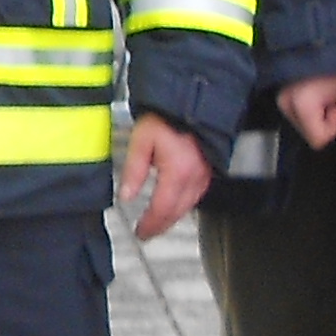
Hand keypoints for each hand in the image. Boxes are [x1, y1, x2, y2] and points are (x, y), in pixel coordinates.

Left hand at [118, 115, 212, 240]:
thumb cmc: (166, 117)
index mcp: (177, 171)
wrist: (190, 101)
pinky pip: (196, 197)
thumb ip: (133, 171)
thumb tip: (126, 196)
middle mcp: (194, 177)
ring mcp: (204, 176)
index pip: (162, 209)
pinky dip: (183, 207)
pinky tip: (174, 207)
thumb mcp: (141, 141)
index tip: (139, 232)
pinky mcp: (208, 172)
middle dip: (160, 226)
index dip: (150, 225)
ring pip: (188, 208)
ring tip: (157, 224)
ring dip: (171, 218)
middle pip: (176, 213)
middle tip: (146, 233)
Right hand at [279, 76, 335, 152]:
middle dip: (326, 119)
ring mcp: (281, 100)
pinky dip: (310, 107)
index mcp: (302, 106)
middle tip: (332, 95)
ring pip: (305, 124)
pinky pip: (299, 114)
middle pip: (310, 133)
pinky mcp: (281, 95)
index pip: (319, 140)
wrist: (321, 36)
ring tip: (325, 89)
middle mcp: (286, 106)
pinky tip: (316, 89)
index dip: (333, 126)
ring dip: (318, 113)